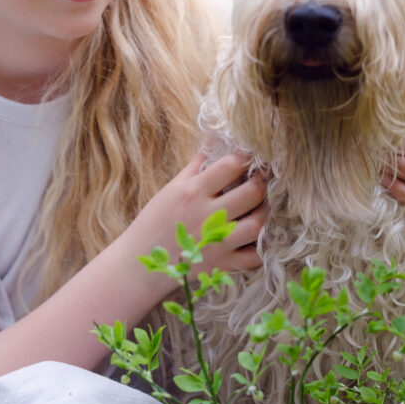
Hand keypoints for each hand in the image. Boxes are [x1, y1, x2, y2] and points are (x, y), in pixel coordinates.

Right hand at [129, 152, 267, 275]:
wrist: (139, 264)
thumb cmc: (155, 220)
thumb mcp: (173, 187)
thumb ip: (197, 164)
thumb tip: (215, 137)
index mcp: (193, 192)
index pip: (229, 166)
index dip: (245, 157)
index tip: (252, 155)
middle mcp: (207, 216)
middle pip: (250, 194)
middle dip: (262, 182)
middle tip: (263, 179)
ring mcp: (216, 242)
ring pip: (256, 225)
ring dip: (265, 212)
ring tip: (263, 204)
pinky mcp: (221, 265)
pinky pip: (253, 258)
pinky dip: (262, 248)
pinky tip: (261, 236)